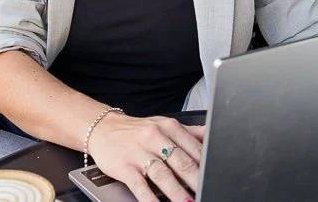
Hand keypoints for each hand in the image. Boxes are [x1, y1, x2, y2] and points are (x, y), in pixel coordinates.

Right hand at [88, 113, 205, 201]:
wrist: (102, 127)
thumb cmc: (138, 130)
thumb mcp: (164, 124)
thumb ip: (189, 132)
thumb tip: (213, 136)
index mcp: (170, 127)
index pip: (194, 148)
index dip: (207, 166)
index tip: (215, 179)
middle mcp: (155, 137)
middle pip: (182, 162)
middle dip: (197, 181)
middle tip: (208, 192)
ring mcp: (139, 152)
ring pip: (163, 175)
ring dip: (178, 193)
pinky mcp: (125, 167)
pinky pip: (140, 186)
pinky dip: (150, 199)